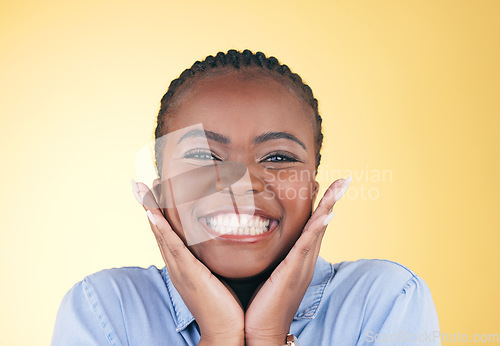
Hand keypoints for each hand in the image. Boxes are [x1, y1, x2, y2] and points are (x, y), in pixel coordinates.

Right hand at [132, 181, 244, 345]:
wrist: (225, 331)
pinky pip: (172, 247)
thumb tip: (220, 244)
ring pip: (161, 233)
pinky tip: (153, 214)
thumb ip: (214, 260)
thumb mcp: (217, 275)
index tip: (154, 191)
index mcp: (183, 265)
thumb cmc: (225, 306)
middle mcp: (176, 265)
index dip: (159, 213)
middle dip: (149, 206)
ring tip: (142, 188)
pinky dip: (161, 229)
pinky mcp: (189, 273)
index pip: (167, 234)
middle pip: (158, 230)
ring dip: (150, 210)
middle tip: (140, 183)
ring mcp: (180, 269)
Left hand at [244, 178, 351, 344]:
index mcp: (299, 259)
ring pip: (318, 230)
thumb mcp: (267, 272)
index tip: (326, 185)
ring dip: (330, 207)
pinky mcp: (293, 272)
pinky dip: (317, 229)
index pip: (312, 226)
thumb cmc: (261, 304)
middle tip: (344, 179)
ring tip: (341, 186)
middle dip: (333, 200)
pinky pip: (307, 247)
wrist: (262, 332)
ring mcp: (302, 266)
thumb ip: (270, 256)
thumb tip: (259, 240)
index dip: (321, 205)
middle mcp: (305, 260)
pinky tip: (326, 215)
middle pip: (322, 223)